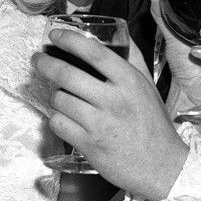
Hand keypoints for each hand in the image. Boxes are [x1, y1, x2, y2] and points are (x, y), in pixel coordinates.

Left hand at [33, 29, 188, 200]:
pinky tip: (64, 118)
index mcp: (129, 82)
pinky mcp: (89, 145)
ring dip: (55, 96)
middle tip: (38, 60)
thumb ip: (133, 59)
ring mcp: (100, 124)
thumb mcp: (148, 87)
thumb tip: (122, 34)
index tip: (55, 34)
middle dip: (46, 64)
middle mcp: (114, 100)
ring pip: (60, 100)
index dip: (70, 40)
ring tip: (61, 97)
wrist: (162, 166)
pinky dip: (56, 119)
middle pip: (68, 75)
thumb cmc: (153, 124)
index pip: (95, 53)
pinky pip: (58, 124)